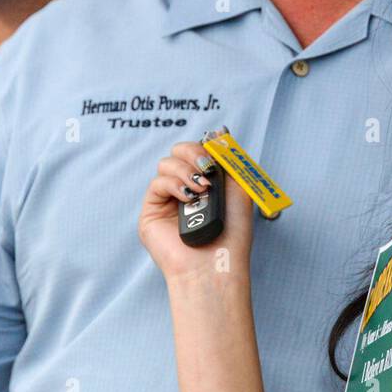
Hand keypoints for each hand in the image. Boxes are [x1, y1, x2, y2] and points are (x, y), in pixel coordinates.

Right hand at [139, 141, 254, 283]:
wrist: (217, 260)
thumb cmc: (233, 231)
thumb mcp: (239, 188)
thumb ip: (230, 160)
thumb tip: (220, 131)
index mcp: (207, 182)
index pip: (200, 151)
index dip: (206, 145)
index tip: (216, 145)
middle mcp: (187, 188)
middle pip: (180, 151)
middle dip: (194, 152)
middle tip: (208, 167)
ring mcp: (168, 199)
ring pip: (166, 163)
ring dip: (186, 169)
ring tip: (202, 188)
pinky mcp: (152, 210)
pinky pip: (157, 183)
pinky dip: (174, 184)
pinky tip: (188, 196)